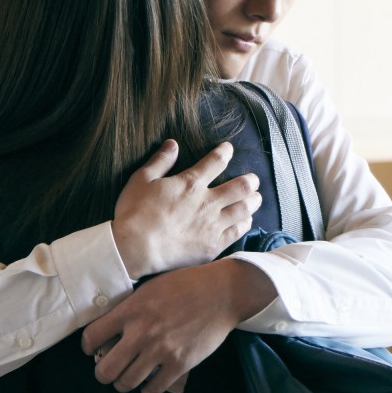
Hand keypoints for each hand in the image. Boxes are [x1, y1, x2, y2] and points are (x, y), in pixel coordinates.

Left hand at [81, 260, 276, 392]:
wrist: (221, 293)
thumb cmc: (185, 285)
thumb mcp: (150, 288)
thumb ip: (129, 308)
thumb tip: (110, 329)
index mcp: (131, 310)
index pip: (92, 337)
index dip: (88, 346)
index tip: (93, 348)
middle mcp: (142, 333)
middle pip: (105, 370)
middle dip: (103, 373)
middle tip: (108, 370)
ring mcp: (161, 351)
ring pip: (127, 383)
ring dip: (124, 383)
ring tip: (128, 378)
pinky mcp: (180, 364)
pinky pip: (153, 389)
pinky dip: (147, 389)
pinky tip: (149, 382)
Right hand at [111, 140, 260, 278]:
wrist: (136, 248)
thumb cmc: (135, 213)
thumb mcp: (142, 179)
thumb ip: (160, 161)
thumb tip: (173, 144)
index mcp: (191, 183)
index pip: (216, 161)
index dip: (225, 152)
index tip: (229, 149)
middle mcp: (208, 202)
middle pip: (241, 186)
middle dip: (251, 180)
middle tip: (253, 179)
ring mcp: (213, 225)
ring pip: (244, 209)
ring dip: (253, 201)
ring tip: (256, 198)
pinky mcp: (213, 245)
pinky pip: (238, 232)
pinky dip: (245, 224)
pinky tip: (246, 221)